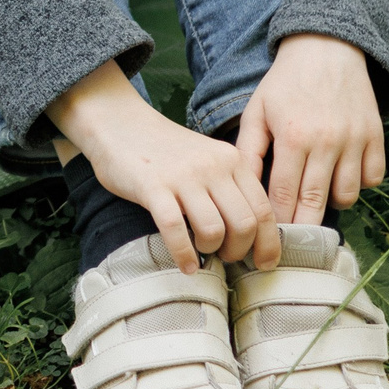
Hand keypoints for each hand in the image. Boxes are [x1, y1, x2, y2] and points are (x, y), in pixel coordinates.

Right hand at [50, 61, 279, 274]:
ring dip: (209, 251)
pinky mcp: (153, 187)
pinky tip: (184, 265)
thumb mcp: (208, 158)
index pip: (263, 209)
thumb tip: (251, 233)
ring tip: (199, 251)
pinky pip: (175, 230)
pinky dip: (183, 255)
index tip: (263, 263)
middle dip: (238, 251)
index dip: (268, 243)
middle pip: (244, 224)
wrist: (120, 122)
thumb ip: (229, 185)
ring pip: (214, 230)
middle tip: (224, 256)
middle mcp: (212, 166)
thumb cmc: (165, 150)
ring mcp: (182, 176)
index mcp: (231, 159)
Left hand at [235, 33, 385, 225]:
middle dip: (302, 227)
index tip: (268, 234)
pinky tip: (341, 174)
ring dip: (331, 202)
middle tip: (292, 237)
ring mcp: (354, 140)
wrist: (326, 48)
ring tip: (315, 194)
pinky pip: (373, 178)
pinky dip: (359, 183)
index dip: (275, 220)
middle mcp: (326, 142)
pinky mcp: (376, 136)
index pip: (282, 195)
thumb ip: (248, 151)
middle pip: (315, 203)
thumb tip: (241, 189)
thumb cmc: (285, 82)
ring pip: (347, 196)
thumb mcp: (257, 111)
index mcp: (292, 137)